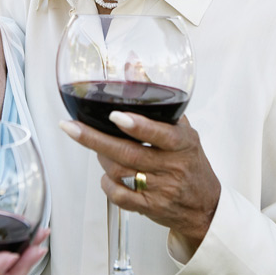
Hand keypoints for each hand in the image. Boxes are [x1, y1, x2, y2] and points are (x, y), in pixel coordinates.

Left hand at [59, 114, 219, 252]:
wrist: (204, 206)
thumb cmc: (189, 161)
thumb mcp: (183, 129)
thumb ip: (157, 101)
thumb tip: (133, 67)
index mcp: (181, 143)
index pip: (159, 133)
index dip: (137, 126)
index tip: (115, 116)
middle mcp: (171, 166)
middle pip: (127, 153)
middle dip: (94, 139)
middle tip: (71, 127)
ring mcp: (160, 189)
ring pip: (119, 172)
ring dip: (101, 157)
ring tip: (98, 146)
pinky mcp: (150, 207)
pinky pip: (119, 196)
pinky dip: (106, 183)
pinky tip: (107, 173)